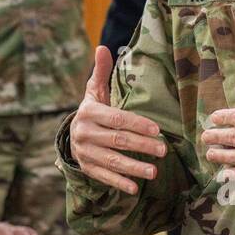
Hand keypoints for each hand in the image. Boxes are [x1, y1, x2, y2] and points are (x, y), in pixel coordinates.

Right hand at [68, 46, 166, 195]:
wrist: (70, 135)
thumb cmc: (92, 111)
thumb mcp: (94, 92)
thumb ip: (100, 72)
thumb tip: (102, 47)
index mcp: (89, 113)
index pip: (117, 119)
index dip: (137, 124)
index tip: (157, 129)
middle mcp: (84, 133)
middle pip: (117, 141)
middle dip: (142, 145)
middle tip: (163, 150)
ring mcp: (85, 152)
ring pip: (112, 161)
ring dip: (133, 167)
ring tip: (154, 171)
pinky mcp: (86, 167)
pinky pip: (104, 176)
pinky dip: (119, 182)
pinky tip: (134, 187)